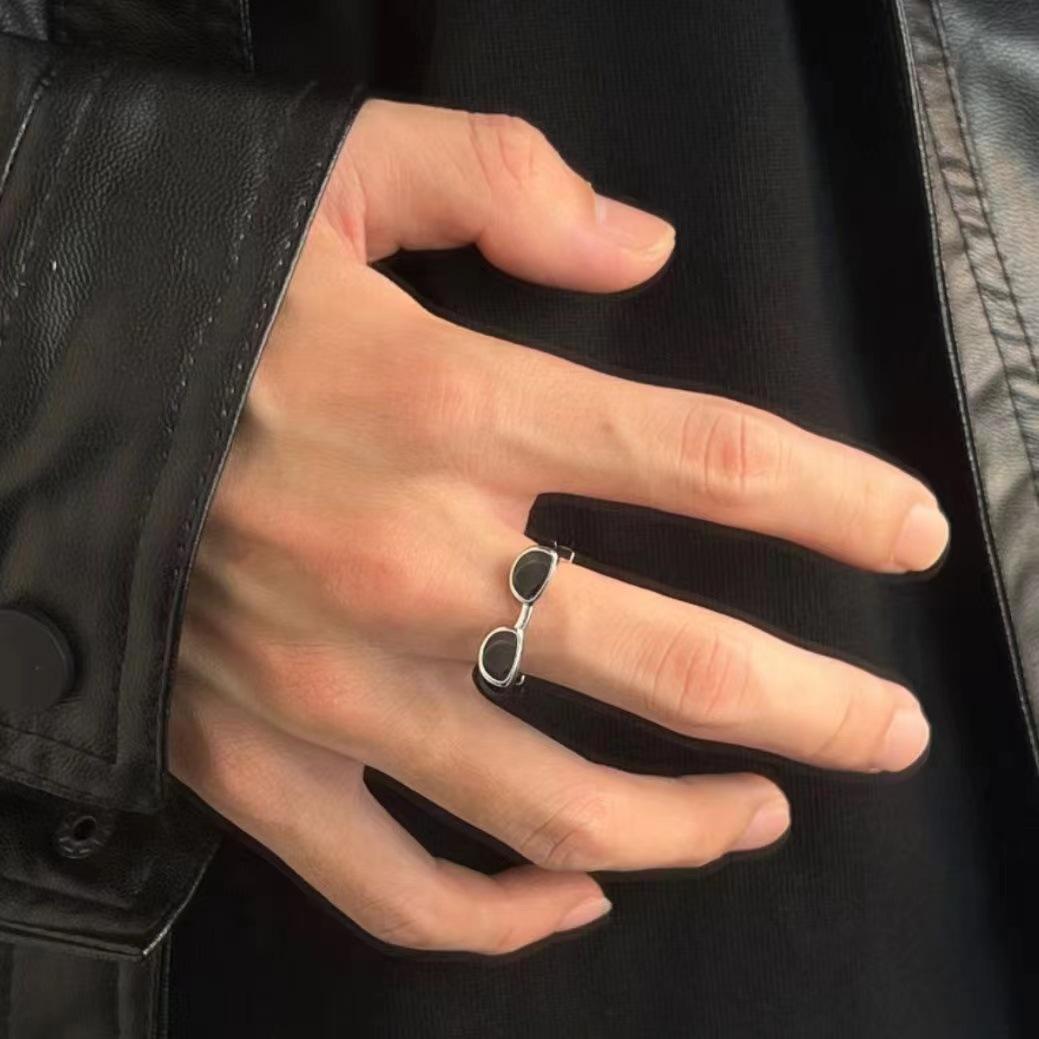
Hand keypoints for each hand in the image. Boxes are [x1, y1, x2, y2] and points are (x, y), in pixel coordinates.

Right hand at [170, 99, 946, 954]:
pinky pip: (398, 887)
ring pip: (555, 806)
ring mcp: (334, 687)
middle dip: (814, 708)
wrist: (23, 388)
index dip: (836, 504)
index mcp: (450, 406)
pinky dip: (500, 917)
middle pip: (671, 664)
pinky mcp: (257, 762)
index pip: (706, 461)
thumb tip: (640, 245)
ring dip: (688, 826)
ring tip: (761, 814)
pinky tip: (571, 897)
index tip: (909, 539)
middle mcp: (411, 564)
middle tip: (888, 734)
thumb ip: (503, 181)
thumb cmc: (193, 288)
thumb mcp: (340, 176)